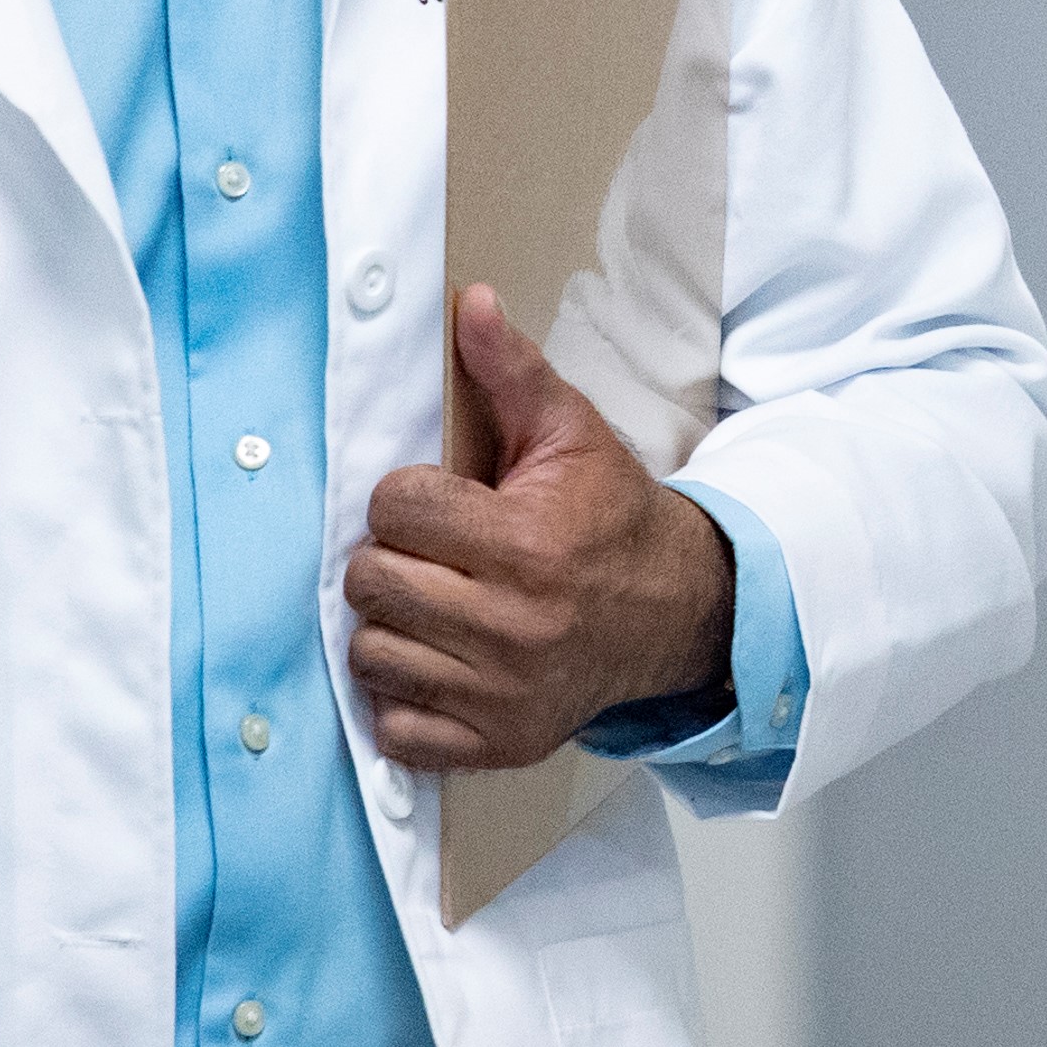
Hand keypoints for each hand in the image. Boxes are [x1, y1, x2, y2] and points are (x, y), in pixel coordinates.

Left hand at [345, 287, 732, 771]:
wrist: (674, 612)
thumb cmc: (609, 518)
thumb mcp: (570, 433)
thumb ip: (510, 370)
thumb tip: (469, 304)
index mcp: (526, 543)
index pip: (395, 508)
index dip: (405, 497)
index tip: (436, 502)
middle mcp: (513, 625)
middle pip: (371, 581)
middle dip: (390, 558)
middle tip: (429, 554)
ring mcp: (502, 693)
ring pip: (374, 654)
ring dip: (391, 629)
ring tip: (432, 607)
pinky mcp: (498, 742)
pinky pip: (399, 731)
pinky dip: (407, 701)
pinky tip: (439, 664)